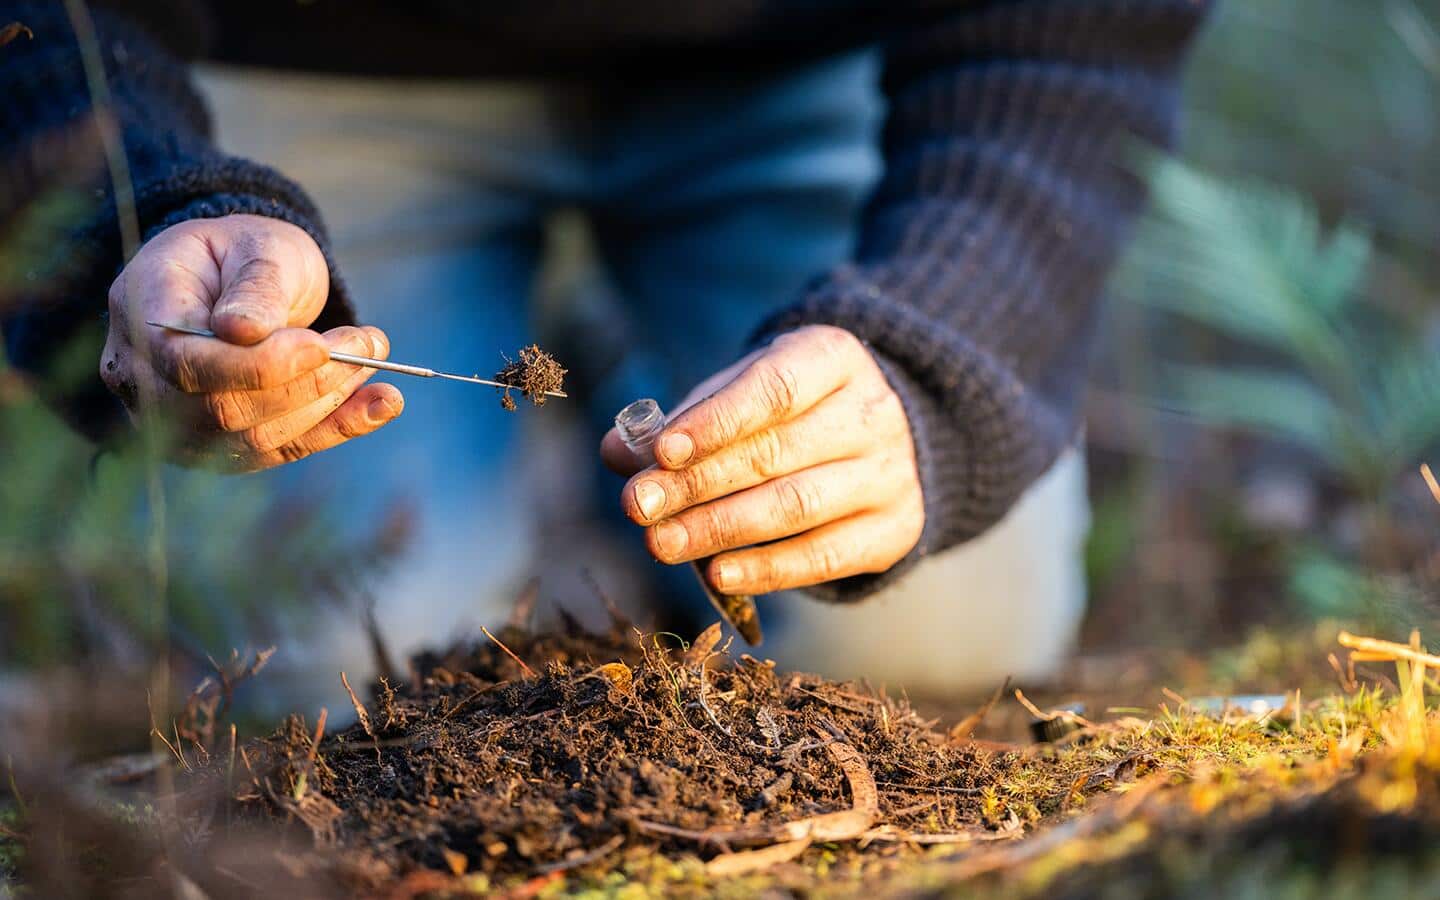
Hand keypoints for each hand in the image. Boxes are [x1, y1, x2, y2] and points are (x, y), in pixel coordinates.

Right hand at [99, 214, 403, 470]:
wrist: (241, 277)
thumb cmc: (245, 252)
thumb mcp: (255, 245)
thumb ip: (255, 285)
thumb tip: (243, 330)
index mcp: (141, 311)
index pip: (185, 362)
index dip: (255, 365)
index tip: (319, 346)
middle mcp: (143, 376)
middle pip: (222, 408)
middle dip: (307, 383)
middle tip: (370, 343)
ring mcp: (176, 420)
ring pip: (254, 437)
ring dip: (328, 403)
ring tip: (375, 358)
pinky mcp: (220, 446)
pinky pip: (280, 449)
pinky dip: (337, 428)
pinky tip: (383, 404)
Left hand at [602, 325, 923, 594]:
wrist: (875, 443)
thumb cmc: (787, 414)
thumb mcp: (737, 396)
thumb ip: (680, 422)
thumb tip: (619, 453)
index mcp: (833, 357)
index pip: (773, 389)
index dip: (715, 422)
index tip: (660, 452)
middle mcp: (872, 411)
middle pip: (775, 453)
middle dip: (697, 484)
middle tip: (637, 507)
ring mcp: (890, 473)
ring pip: (796, 506)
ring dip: (719, 529)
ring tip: (661, 544)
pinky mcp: (894, 529)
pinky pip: (824, 557)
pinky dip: (765, 569)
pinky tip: (716, 574)